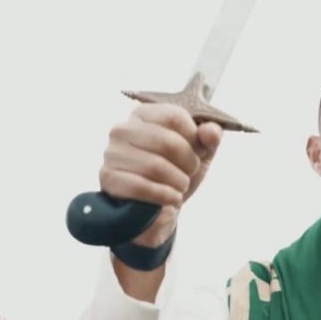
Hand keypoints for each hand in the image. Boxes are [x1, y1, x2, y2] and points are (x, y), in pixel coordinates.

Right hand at [99, 103, 222, 246]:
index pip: (174, 116)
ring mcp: (112, 153)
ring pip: (155, 166)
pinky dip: (165, 195)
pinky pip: (142, 187)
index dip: (193, 137)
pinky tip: (172, 198)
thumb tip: (211, 132)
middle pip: (167, 142)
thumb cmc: (177, 170)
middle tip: (190, 172)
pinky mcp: (109, 178)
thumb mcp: (200, 151)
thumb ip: (210, 137)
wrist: (157, 205)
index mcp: (144, 114)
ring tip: (181, 186)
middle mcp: (123, 129)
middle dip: (188, 162)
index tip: (196, 150)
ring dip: (178, 182)